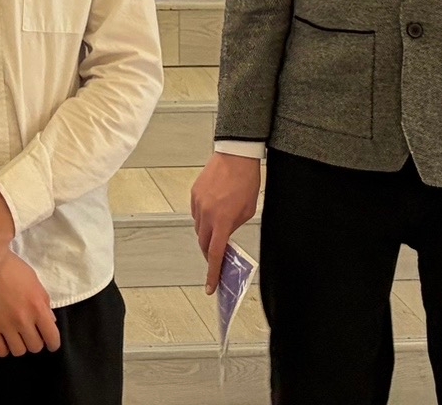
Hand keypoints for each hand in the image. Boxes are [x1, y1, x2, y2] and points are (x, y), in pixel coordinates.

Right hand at [0, 253, 61, 357]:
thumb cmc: (11, 268)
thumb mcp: (33, 280)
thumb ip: (43, 301)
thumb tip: (50, 320)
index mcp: (37, 307)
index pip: (52, 337)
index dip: (53, 343)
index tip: (50, 342)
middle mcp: (23, 320)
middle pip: (35, 347)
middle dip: (34, 341)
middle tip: (29, 332)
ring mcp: (5, 326)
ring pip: (19, 351)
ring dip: (19, 345)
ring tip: (15, 335)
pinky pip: (0, 351)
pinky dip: (3, 348)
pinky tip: (2, 339)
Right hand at [189, 150, 261, 294]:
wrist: (235, 155)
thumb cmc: (246, 181)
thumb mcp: (247, 210)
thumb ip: (234, 226)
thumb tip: (225, 236)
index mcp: (222, 220)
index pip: (215, 254)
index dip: (212, 273)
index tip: (210, 286)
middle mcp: (207, 214)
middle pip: (203, 244)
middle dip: (210, 254)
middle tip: (217, 257)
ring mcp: (198, 203)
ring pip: (198, 229)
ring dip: (207, 234)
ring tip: (219, 227)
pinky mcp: (194, 194)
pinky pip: (196, 213)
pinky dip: (203, 218)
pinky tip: (214, 211)